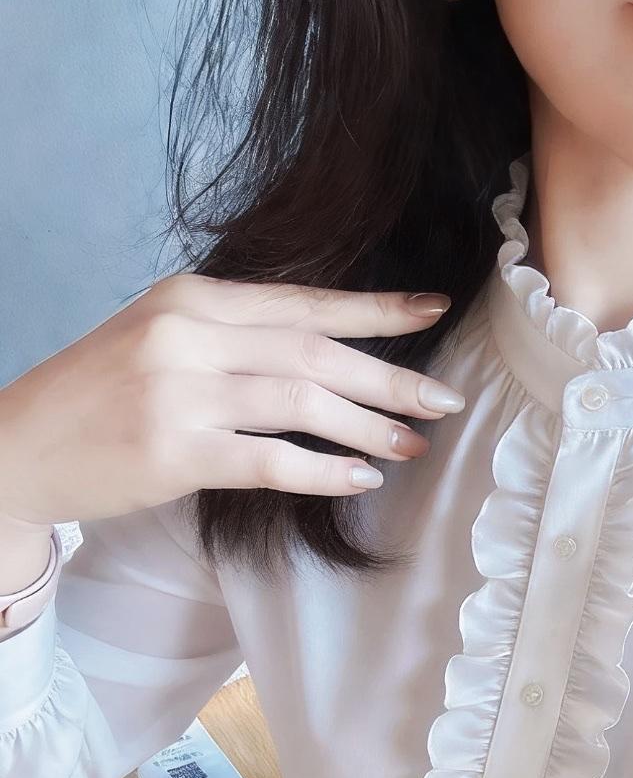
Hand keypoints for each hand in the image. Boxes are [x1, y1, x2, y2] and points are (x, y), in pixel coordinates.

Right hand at [0, 274, 463, 526]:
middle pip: (315, 351)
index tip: (436, 309)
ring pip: (302, 403)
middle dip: (390, 376)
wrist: (21, 447)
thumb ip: (233, 336)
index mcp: (191, 299)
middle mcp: (187, 335)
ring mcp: (179, 393)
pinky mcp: (173, 452)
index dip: (376, 309)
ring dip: (368, 425)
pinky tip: (362, 477)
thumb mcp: (161, 340)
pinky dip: (323, 471)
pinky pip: (271, 461)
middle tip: (446, 400)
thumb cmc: (101, 400)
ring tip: (413, 444)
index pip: (303, 301)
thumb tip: (328, 351)